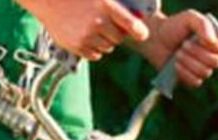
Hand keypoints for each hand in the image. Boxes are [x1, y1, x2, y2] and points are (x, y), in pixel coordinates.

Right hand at [17, 0, 149, 60]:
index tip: (141, 34)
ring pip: (108, 48)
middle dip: (115, 33)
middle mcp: (97, 22)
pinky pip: (96, 55)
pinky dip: (94, 48)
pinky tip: (84, 35)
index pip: (133, 27)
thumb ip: (119, 7)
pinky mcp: (77, 47)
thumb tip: (140, 18)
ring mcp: (86, 36)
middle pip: (119, 39)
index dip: (139, 32)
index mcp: (105, 5)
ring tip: (91, 27)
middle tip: (104, 23)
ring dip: (104, 41)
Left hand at [140, 10, 217, 87]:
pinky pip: (195, 82)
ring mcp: (203, 70)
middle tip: (184, 44)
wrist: (156, 38)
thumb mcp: (189, 18)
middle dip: (197, 53)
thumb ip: (203, 24)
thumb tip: (212, 41)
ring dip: (188, 61)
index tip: (202, 39)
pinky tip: (175, 64)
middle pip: (216, 62)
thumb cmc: (175, 27)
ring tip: (177, 53)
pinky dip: (184, 72)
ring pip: (205, 72)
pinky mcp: (193, 80)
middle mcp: (212, 57)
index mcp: (216, 42)